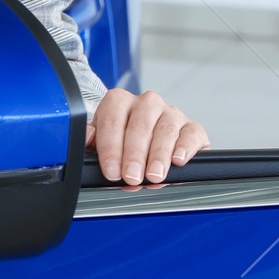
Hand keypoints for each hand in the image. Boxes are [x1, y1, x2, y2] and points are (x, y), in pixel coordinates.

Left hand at [86, 88, 209, 186]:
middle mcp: (147, 103)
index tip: (111, 171)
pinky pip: (191, 134)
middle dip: (134, 155)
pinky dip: (185, 147)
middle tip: (131, 177)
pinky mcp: (192, 127)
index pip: (112, 120)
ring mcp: (171, 113)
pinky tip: (178, 160)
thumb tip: (86, 138)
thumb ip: (91, 141)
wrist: (151, 146)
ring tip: (153, 176)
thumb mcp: (101, 142)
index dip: (110, 147)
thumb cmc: (123, 143)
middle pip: (140, 126)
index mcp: (120, 101)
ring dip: (158, 155)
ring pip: (165, 130)